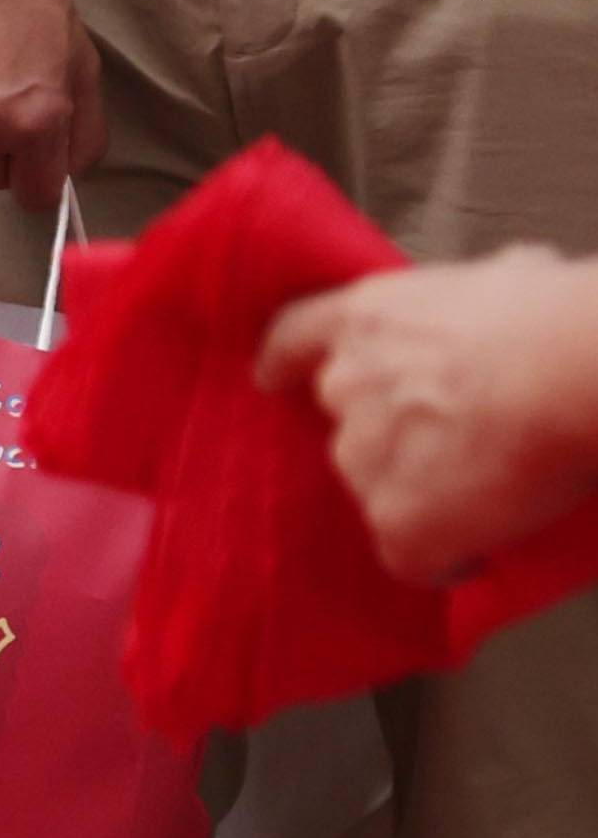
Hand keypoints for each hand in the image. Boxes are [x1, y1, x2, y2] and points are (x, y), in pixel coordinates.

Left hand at [265, 248, 597, 580]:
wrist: (567, 371)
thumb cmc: (557, 320)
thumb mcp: (507, 276)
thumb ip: (476, 294)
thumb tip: (511, 284)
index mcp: (368, 318)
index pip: (296, 337)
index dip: (284, 362)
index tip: (270, 379)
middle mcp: (345, 385)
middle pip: (350, 427)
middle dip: (394, 439)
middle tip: (461, 445)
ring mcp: (362, 456)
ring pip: (379, 492)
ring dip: (420, 498)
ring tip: (489, 492)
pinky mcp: (396, 518)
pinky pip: (411, 557)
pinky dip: (442, 561)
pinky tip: (476, 554)